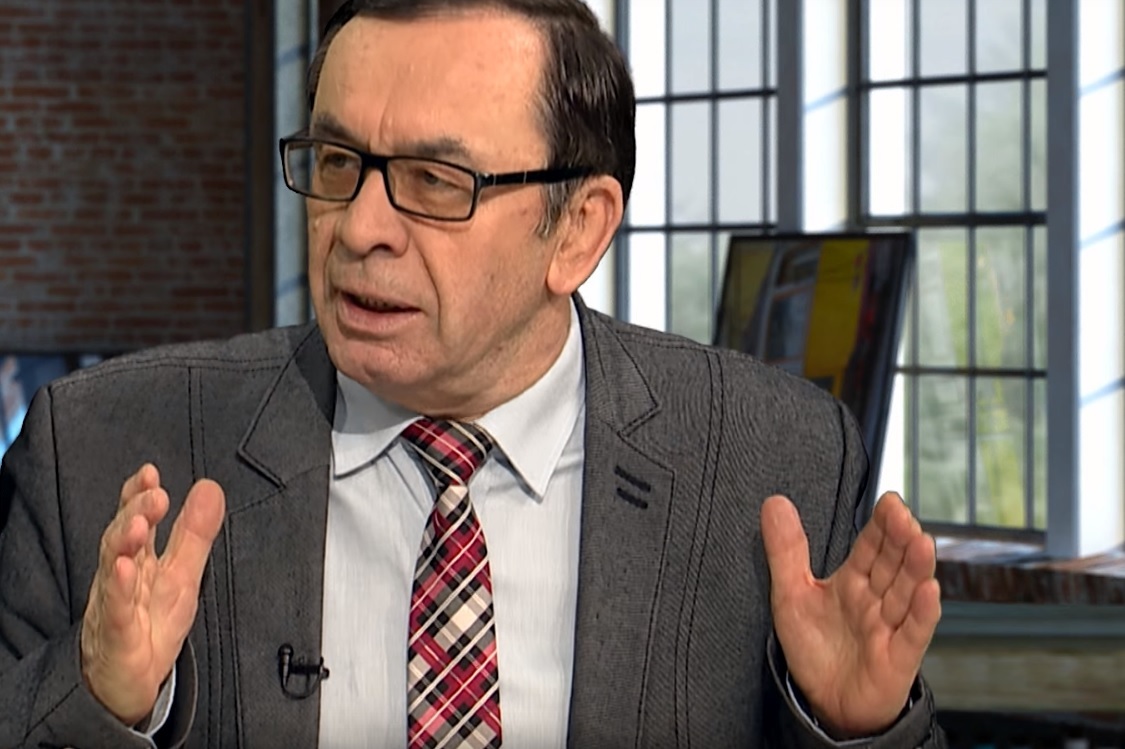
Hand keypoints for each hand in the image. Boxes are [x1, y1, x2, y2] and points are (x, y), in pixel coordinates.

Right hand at [80, 464, 225, 725]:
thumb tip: (209, 487)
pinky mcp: (117, 637)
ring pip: (113, 569)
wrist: (128, 683)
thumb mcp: (183, 574)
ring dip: (123, 543)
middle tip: (154, 493)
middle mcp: (122, 577)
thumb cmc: (151, 624)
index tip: (150, 473)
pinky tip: (123, 569)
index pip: (136, 520)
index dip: (139, 495)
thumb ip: (194, 533)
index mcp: (140, 560)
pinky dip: (118, 590)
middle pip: (122, 537)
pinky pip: (115, 611)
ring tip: (137, 523)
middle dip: (135, 512)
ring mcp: (115, 605)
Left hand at [761, 492, 940, 737]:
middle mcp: (876, 601)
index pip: (870, 547)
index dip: (880, 525)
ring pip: (906, 593)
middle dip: (900, 540)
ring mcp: (889, 628)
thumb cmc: (815, 650)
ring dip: (916, 568)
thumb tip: (774, 502)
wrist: (824, 703)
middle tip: (904, 515)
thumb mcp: (790, 595)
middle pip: (892, 565)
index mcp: (853, 582)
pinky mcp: (897, 658)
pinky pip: (913, 634)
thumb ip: (785, 550)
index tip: (890, 501)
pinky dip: (921, 613)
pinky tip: (929, 592)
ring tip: (922, 542)